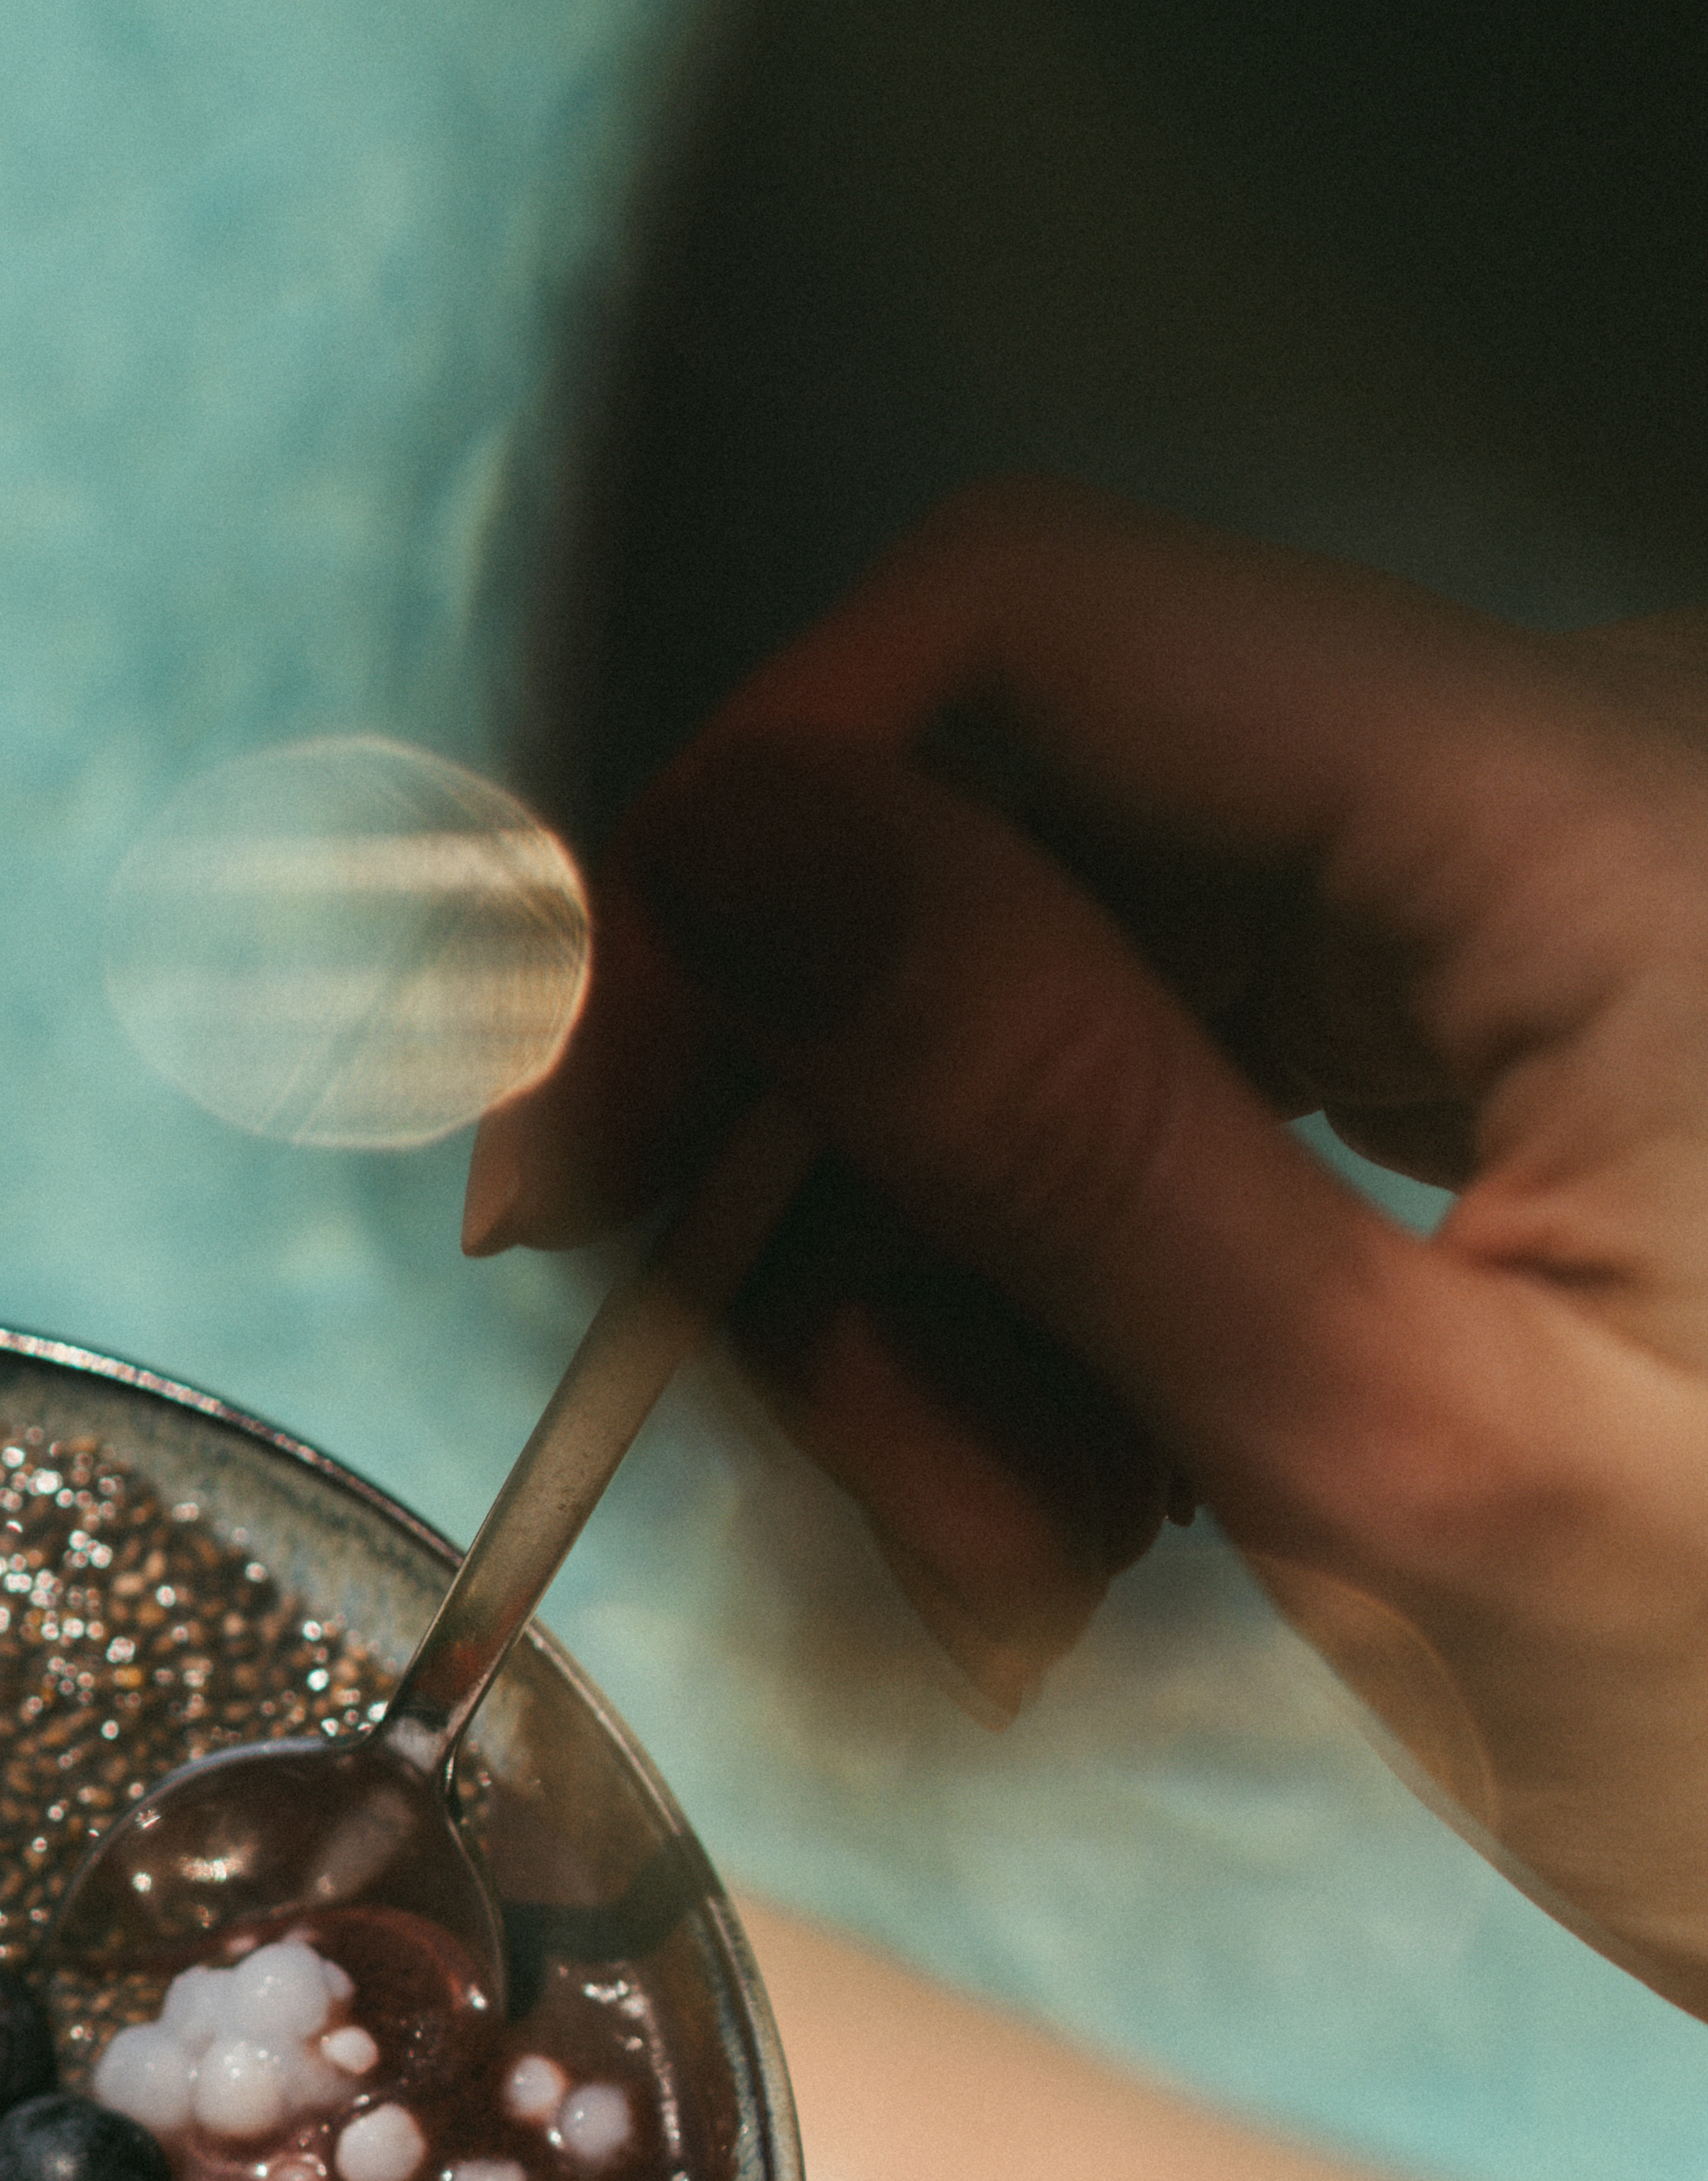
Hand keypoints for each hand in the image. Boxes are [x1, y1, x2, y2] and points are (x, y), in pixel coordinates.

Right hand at [474, 482, 1707, 2009]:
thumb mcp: (1416, 1473)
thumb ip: (1065, 1135)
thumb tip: (725, 840)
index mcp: (1596, 814)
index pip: (1031, 624)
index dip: (743, 836)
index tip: (584, 1141)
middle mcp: (1558, 790)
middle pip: (1011, 800)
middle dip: (828, 1116)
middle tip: (754, 1423)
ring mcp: (1524, 916)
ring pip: (1043, 964)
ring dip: (929, 1260)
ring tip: (1023, 1557)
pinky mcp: (1489, 1042)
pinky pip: (1158, 1080)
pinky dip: (1054, 1288)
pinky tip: (1098, 1497)